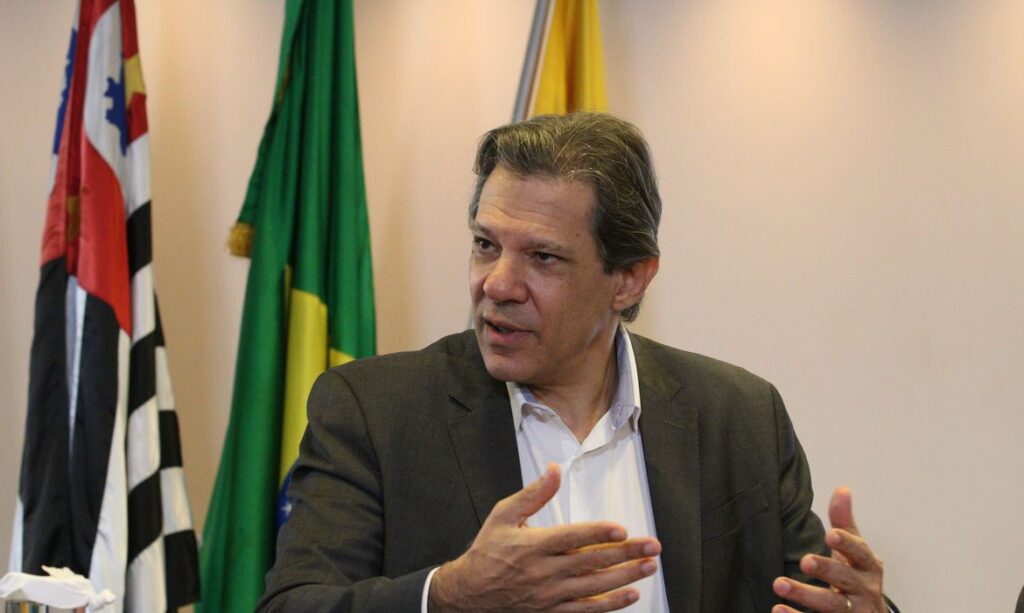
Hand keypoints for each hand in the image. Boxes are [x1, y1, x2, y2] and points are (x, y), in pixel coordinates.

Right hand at [429, 463, 660, 611]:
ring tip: (648, 566)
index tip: (621, 529)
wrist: (470, 594)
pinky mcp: (552, 612)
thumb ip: (533, 494)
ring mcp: (550, 595)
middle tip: (651, 546)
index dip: (597, 534)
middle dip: (625, 554)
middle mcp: (544, 572)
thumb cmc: (488, 552)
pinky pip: (586, 610)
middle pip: (591, 562)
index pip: (571, 538)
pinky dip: (610, 604)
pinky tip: (630, 594)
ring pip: (594, 587)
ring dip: (625, 577)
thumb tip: (554, 469)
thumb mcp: (503, 515)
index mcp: (533, 546)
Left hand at [771, 487, 884, 611]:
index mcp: (868, 566)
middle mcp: (865, 590)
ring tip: (779, 584)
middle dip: (826, 569)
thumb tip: (842, 489)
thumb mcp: (855, 551)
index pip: (860, 553)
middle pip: (846, 579)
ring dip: (805, 595)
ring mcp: (854, 612)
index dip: (848, 544)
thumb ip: (845, 522)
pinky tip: (777, 609)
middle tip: (805, 560)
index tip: (832, 535)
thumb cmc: (857, 576)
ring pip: (831, 605)